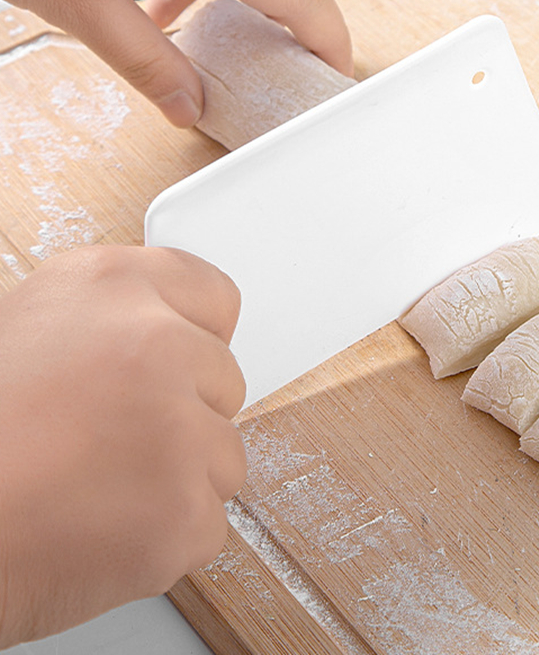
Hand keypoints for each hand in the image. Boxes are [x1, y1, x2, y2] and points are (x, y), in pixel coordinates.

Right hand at [0, 246, 246, 646]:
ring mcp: (178, 429)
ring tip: (93, 486)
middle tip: (105, 437)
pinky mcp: (183, 511)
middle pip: (226, 381)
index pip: (215, 297)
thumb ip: (115, 322)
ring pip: (222, 455)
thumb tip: (178, 332)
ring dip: (176, 478)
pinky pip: (205, 521)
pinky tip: (98, 530)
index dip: (194, 337)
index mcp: (110, 285)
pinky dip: (163, 537)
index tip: (174, 364)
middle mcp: (156, 343)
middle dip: (183, 413)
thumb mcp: (30, 327)